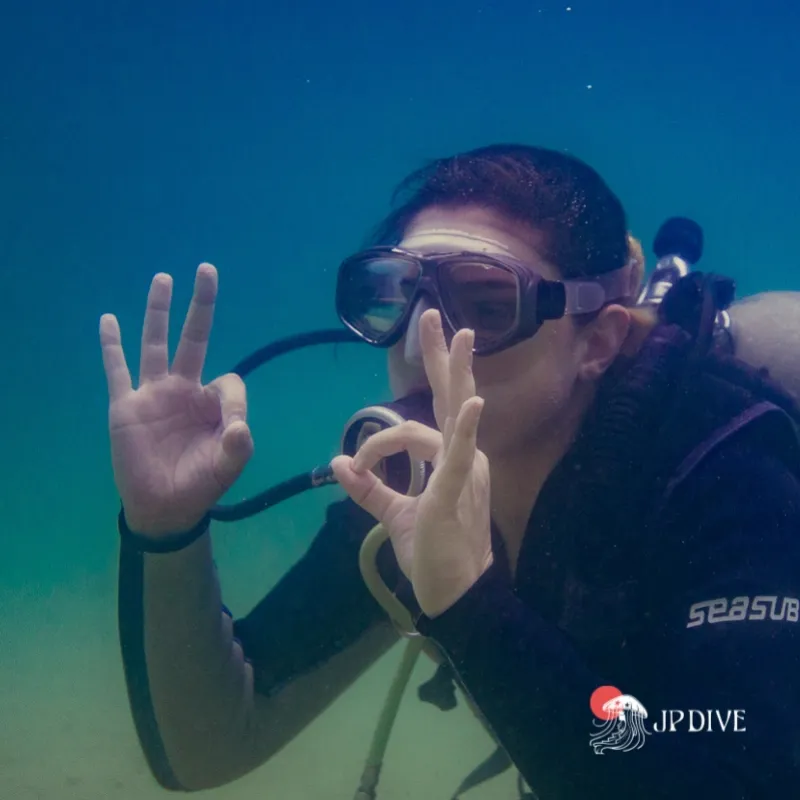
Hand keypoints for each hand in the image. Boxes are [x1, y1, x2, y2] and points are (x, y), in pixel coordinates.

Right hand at [100, 264, 253, 535]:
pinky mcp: (126, 405)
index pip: (228, 379)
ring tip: (163, 278)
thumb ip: (237, 445)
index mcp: (211, 402)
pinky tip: (109, 320)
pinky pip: (118, 369)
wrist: (163, 507)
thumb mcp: (227, 466)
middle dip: (201, 305)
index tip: (231, 427)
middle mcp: (184, 389)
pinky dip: (112, 346)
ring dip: (159, 312)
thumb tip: (240, 427)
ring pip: (156, 344)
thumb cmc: (199, 484)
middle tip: (207, 269)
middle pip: (194, 338)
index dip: (232, 397)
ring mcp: (154, 393)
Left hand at [332, 309, 492, 618]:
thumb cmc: (432, 553)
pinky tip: (472, 403)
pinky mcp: (455, 492)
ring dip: (455, 373)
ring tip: (458, 334)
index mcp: (450, 460)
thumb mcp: (394, 514)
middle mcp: (463, 457)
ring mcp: (464, 472)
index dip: (381, 435)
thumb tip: (339, 462)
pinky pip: (460, 455)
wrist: (455, 594)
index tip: (356, 464)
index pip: (420, 424)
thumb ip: (369, 488)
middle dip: (443, 357)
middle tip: (433, 317)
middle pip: (451, 398)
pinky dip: (466, 429)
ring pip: (456, 414)